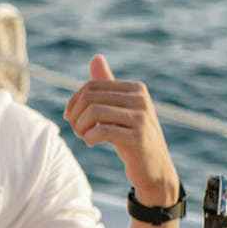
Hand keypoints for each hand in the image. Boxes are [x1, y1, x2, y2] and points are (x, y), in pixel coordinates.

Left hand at [65, 55, 178, 206]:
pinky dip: (89, 137)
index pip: (92, 86)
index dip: (74, 102)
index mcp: (136, 89)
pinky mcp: (137, 137)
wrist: (154, 170)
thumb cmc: (133, 138)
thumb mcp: (120, 110)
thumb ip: (108, 85)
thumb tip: (96, 57)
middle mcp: (141, 99)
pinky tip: (91, 143)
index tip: (71, 118)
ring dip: (80, 127)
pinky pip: (101, 131)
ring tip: (83, 136)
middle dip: (76, 115)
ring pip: (94, 112)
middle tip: (77, 130)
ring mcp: (141, 118)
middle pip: (90, 97)